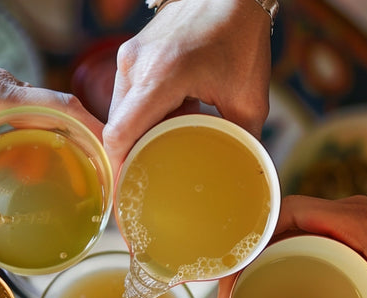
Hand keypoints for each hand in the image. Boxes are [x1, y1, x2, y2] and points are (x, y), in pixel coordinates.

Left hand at [0, 19, 103, 217]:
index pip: (64, 112)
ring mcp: (4, 85)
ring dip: (73, 138)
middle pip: (69, 112)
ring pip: (54, 109)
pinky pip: (35, 108)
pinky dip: (50, 131)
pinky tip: (43, 161)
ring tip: (83, 178)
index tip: (116, 165)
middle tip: (105, 183)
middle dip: (93, 145)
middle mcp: (8, 88)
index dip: (97, 137)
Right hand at [103, 0, 272, 169]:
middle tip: (153, 179)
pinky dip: (143, 113)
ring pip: (121, 112)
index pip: (119, 135)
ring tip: (169, 143)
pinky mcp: (132, 53)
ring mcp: (129, 56)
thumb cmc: (240, 34)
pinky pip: (128, 95)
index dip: (120, 169)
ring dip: (140, 133)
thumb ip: (242, 140)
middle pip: (118, 128)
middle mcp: (135, 65)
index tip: (128, 193)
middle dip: (133, 155)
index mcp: (160, 77)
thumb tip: (240, 174)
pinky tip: (171, 118)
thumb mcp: (249, 97)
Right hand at [215, 195, 366, 297]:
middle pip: (278, 223)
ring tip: (247, 293)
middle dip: (248, 255)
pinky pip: (311, 235)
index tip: (234, 278)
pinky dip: (289, 255)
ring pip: (292, 228)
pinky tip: (282, 285)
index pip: (283, 214)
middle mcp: (347, 213)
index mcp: (353, 221)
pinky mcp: (358, 231)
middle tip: (231, 296)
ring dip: (266, 254)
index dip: (250, 243)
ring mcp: (351, 220)